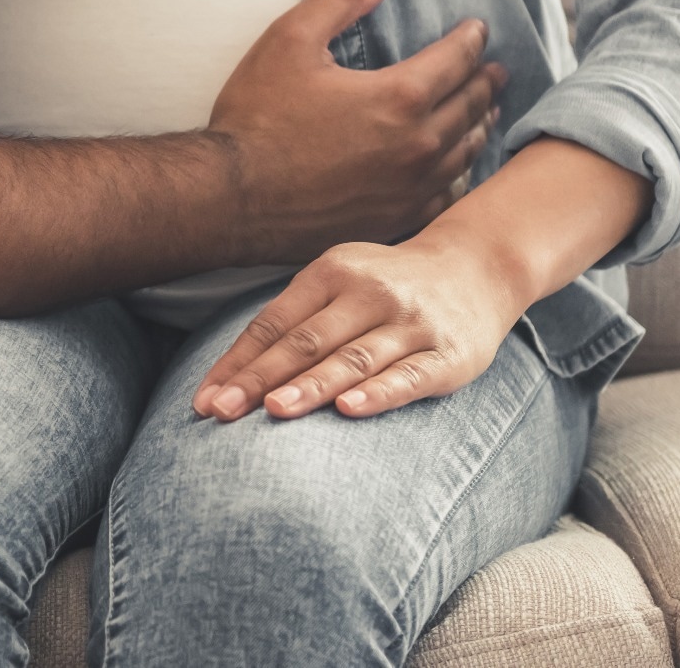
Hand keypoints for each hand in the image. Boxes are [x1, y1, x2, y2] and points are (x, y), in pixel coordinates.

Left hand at [190, 233, 523, 421]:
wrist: (475, 268)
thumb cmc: (386, 287)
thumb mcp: (339, 283)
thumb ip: (295, 319)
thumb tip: (232, 372)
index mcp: (331, 273)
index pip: (274, 324)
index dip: (238, 362)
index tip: (204, 400)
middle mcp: (368, 293)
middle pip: (305, 341)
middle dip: (259, 378)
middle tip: (221, 411)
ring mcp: (410, 323)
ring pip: (353, 358)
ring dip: (312, 386)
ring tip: (275, 410)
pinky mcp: (449, 354)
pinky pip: (409, 377)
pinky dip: (378, 393)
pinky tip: (349, 409)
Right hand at [209, 0, 504, 266]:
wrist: (232, 198)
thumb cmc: (257, 116)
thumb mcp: (288, 40)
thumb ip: (339, 0)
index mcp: (399, 96)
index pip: (456, 59)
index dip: (470, 39)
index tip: (478, 29)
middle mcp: (418, 144)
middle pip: (471, 106)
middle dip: (486, 82)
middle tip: (497, 70)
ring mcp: (410, 188)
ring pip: (465, 152)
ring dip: (480, 126)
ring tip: (485, 113)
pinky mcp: (395, 220)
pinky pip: (445, 195)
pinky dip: (458, 174)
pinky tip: (454, 168)